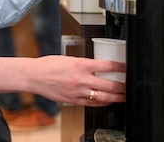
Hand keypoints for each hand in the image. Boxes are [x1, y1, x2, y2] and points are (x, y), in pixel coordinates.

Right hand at [0, 55, 125, 106]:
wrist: (34, 76)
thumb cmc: (48, 65)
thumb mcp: (69, 59)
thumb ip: (84, 64)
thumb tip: (98, 68)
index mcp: (81, 65)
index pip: (107, 66)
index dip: (121, 67)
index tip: (127, 67)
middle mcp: (81, 79)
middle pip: (110, 85)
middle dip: (123, 86)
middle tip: (129, 85)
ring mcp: (79, 92)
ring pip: (104, 97)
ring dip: (117, 97)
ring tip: (123, 96)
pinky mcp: (75, 101)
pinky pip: (93, 104)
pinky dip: (103, 102)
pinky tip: (107, 101)